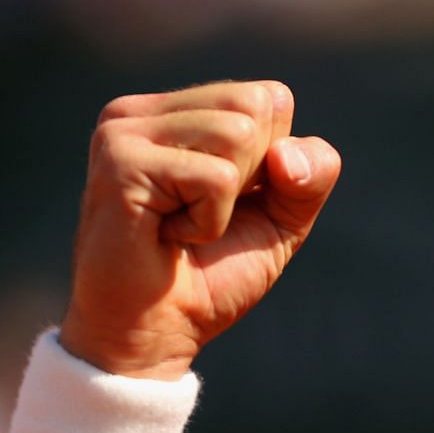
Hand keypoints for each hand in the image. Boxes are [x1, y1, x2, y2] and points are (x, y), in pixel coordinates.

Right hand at [58, 81, 340, 379]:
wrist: (155, 336)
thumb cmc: (210, 274)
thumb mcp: (281, 218)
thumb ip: (311, 174)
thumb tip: (289, 155)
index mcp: (174, 112)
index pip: (269, 97)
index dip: (274, 162)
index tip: (226, 202)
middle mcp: (141, 112)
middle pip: (256, 105)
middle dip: (253, 176)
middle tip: (201, 216)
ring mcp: (124, 132)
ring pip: (240, 134)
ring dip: (227, 202)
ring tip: (181, 226)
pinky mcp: (122, 163)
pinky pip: (218, 177)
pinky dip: (209, 221)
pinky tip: (168, 236)